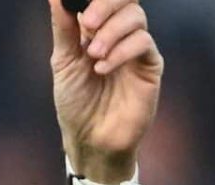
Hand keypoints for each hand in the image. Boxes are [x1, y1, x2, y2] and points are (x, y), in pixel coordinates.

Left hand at [48, 0, 162, 181]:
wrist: (91, 140)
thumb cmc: (76, 103)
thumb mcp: (63, 62)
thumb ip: (63, 27)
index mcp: (96, 28)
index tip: (81, 9)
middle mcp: (118, 34)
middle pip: (125, 0)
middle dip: (106, 5)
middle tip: (88, 24)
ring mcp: (136, 49)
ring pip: (136, 18)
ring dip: (112, 33)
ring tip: (93, 56)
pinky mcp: (150, 66)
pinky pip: (144, 44)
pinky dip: (122, 51)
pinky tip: (103, 68)